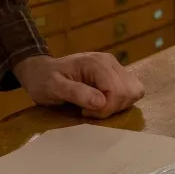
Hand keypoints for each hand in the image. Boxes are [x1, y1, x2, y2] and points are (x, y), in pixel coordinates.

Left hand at [14, 53, 144, 118]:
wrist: (40, 71)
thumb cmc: (43, 80)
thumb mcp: (53, 88)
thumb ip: (77, 93)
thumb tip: (102, 102)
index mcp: (96, 63)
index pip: (117, 91)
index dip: (105, 108)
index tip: (84, 111)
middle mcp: (110, 62)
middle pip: (130, 91)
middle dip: (112, 108)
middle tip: (90, 109)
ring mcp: (115, 67)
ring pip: (135, 91)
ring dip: (118, 105)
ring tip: (96, 106)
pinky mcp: (116, 74)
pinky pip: (131, 90)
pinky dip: (121, 101)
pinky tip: (103, 102)